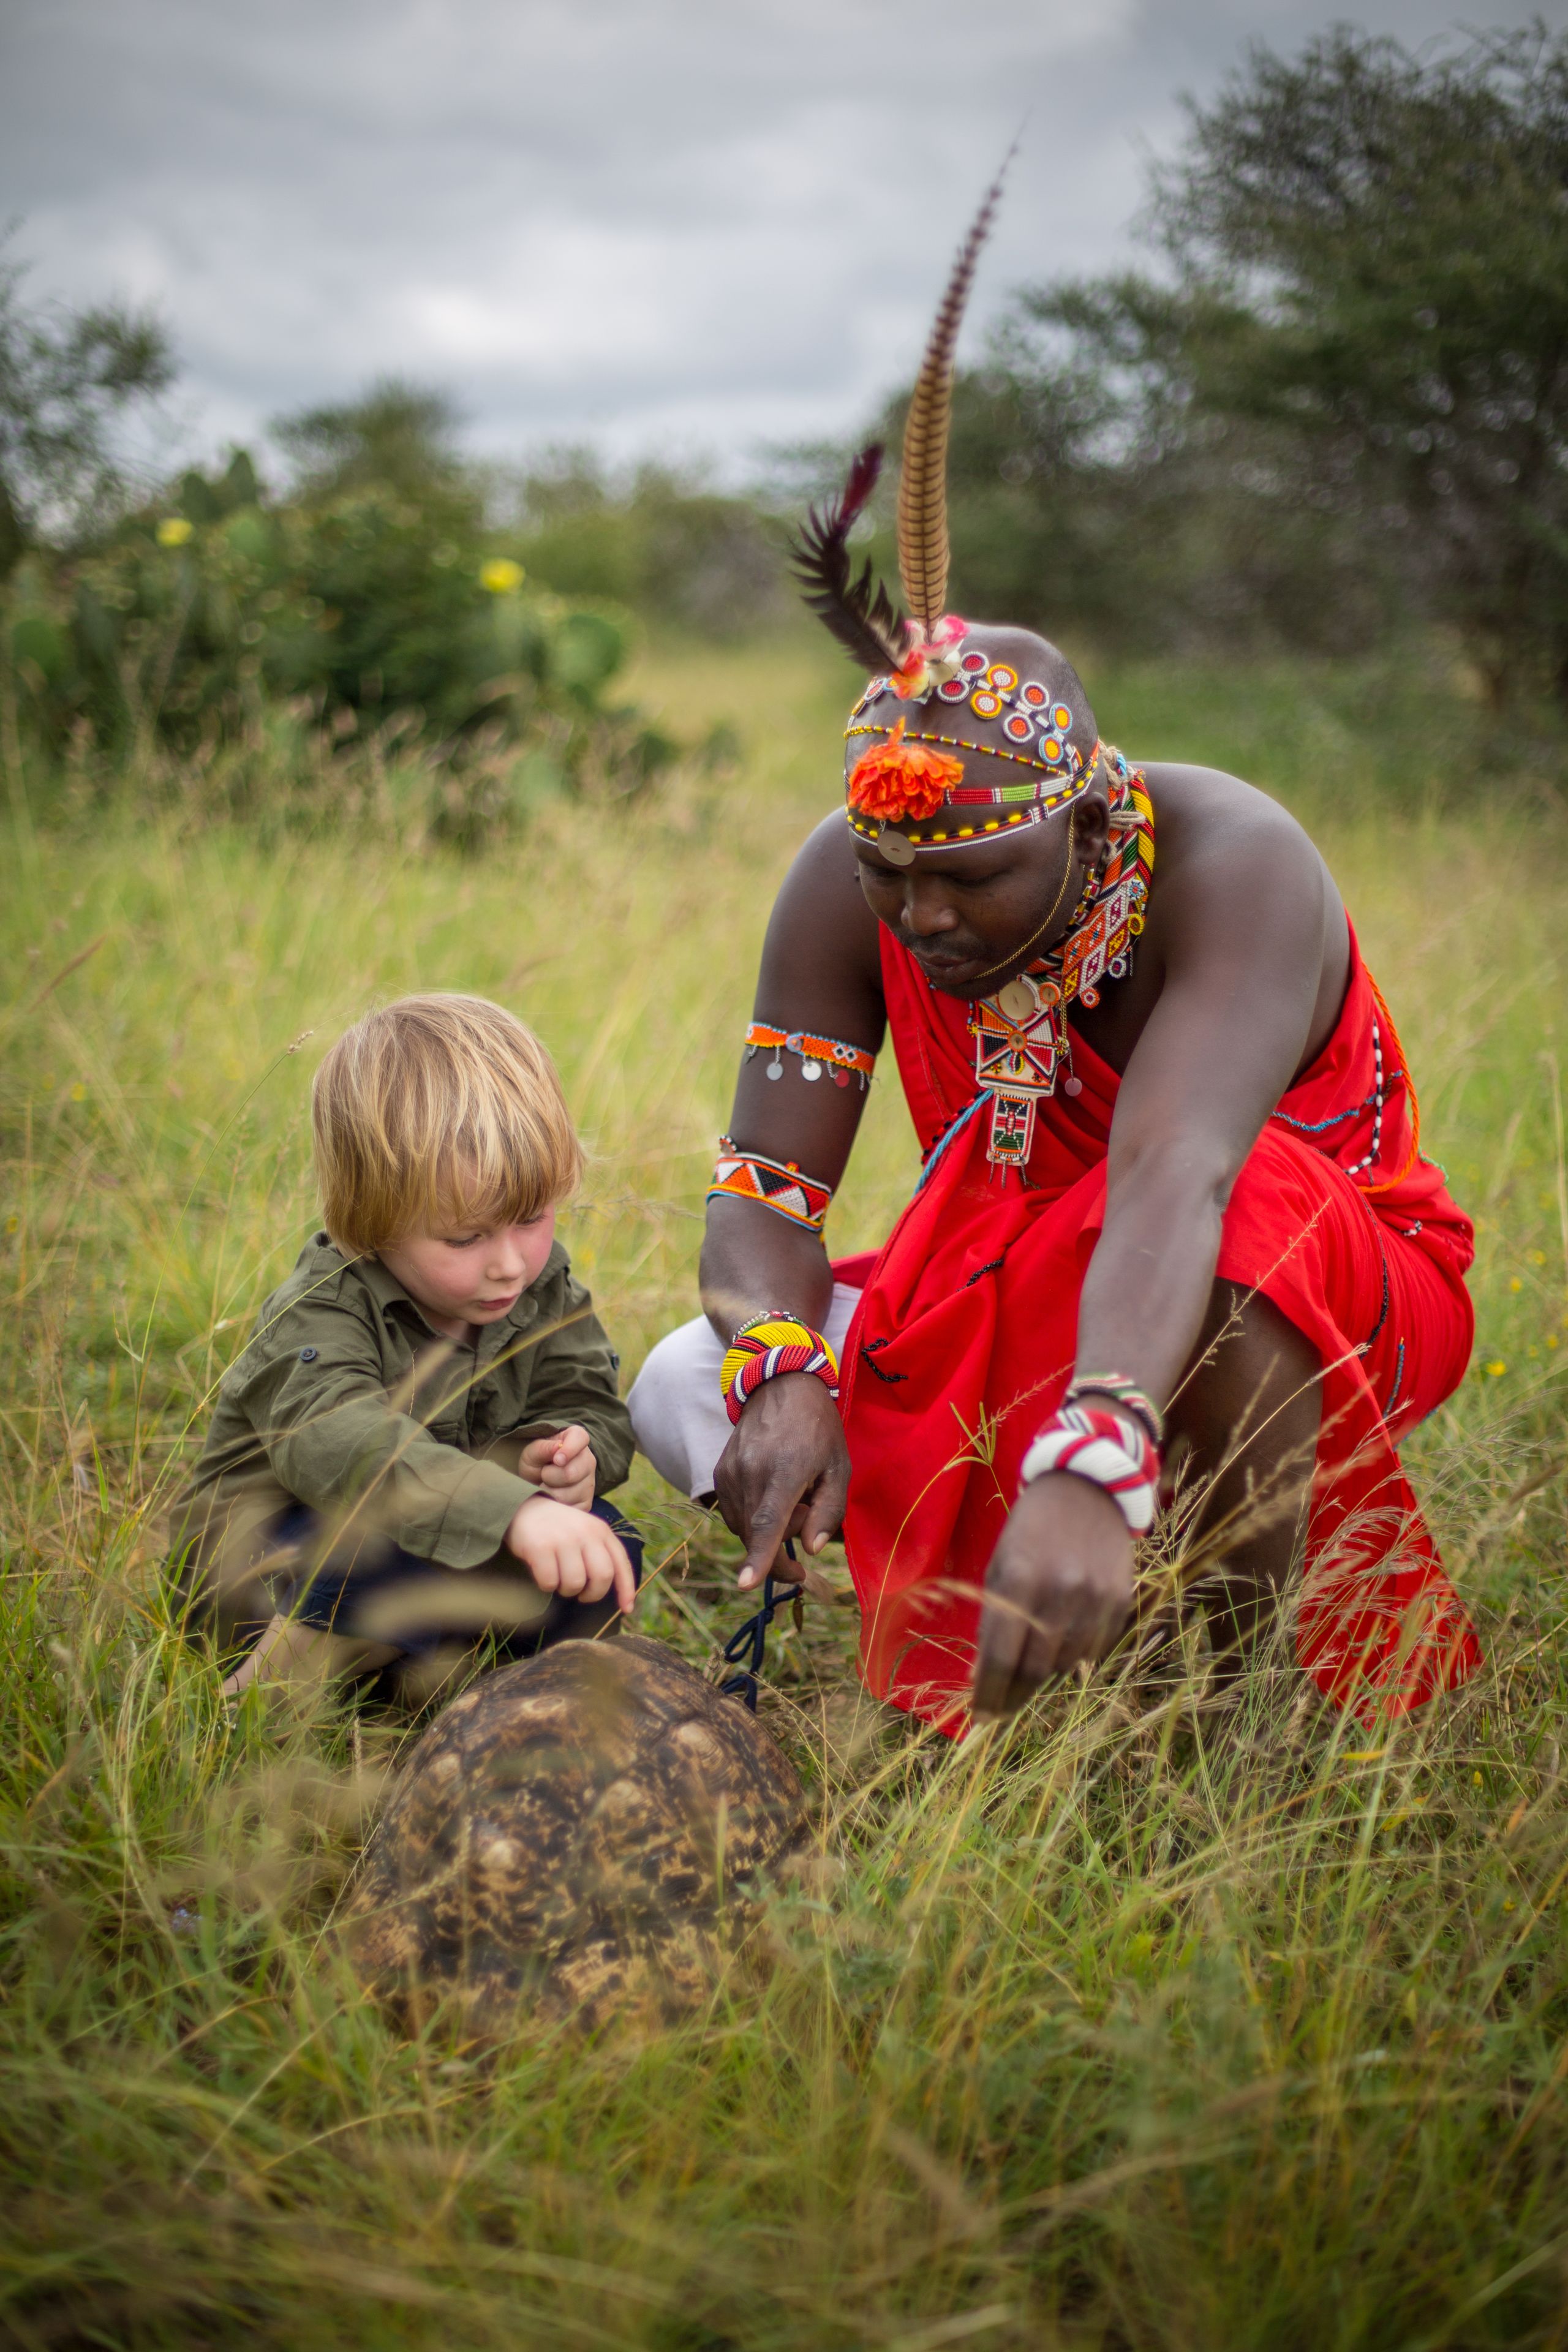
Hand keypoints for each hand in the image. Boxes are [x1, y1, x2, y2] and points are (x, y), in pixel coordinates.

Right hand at [503, 1496, 635, 1612]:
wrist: (523, 1509)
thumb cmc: (558, 1529)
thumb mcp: (586, 1533)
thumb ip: (601, 1555)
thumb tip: (621, 1594)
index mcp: (600, 1530)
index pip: (621, 1564)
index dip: (626, 1589)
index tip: (627, 1609)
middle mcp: (585, 1533)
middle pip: (602, 1576)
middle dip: (593, 1594)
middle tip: (581, 1595)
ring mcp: (563, 1539)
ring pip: (575, 1583)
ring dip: (567, 1590)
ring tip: (559, 1579)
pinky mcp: (540, 1547)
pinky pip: (550, 1582)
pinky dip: (546, 1585)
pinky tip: (543, 1573)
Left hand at [520, 1423, 596, 1508]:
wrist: (537, 1479)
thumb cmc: (537, 1460)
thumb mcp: (532, 1451)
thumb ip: (543, 1448)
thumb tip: (557, 1447)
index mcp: (577, 1439)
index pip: (580, 1439)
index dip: (568, 1450)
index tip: (556, 1460)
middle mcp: (588, 1460)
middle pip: (570, 1473)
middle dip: (549, 1476)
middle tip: (544, 1473)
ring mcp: (589, 1482)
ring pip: (568, 1494)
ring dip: (550, 1492)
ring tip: (547, 1485)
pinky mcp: (586, 1503)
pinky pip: (570, 1509)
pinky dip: (555, 1505)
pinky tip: (553, 1497)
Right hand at [712, 1372, 848, 1591]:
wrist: (780, 1387)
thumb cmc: (818, 1429)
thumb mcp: (839, 1467)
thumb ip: (828, 1511)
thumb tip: (810, 1550)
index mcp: (785, 1470)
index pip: (768, 1522)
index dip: (759, 1557)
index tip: (746, 1584)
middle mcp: (751, 1471)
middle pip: (756, 1535)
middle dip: (781, 1549)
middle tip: (807, 1514)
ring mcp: (730, 1472)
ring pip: (743, 1527)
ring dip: (767, 1528)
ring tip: (790, 1497)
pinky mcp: (720, 1472)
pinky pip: (733, 1513)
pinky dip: (752, 1516)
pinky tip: (771, 1492)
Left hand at [971, 1473, 1134, 1720]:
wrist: (1087, 1489)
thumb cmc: (1031, 1530)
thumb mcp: (1000, 1565)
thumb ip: (993, 1619)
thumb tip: (983, 1677)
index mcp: (1019, 1580)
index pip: (1000, 1657)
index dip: (988, 1693)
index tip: (980, 1716)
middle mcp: (1059, 1592)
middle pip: (1034, 1669)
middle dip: (1014, 1693)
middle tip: (1000, 1705)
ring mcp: (1095, 1598)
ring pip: (1065, 1664)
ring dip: (1045, 1669)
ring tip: (1033, 1656)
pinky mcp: (1120, 1601)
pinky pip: (1094, 1649)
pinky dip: (1075, 1653)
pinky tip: (1064, 1635)